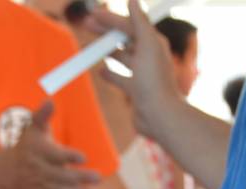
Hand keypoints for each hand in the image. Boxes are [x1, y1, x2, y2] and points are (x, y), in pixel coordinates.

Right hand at [9, 101, 100, 188]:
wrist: (10, 171)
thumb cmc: (27, 145)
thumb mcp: (33, 128)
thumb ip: (42, 115)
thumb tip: (50, 100)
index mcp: (38, 151)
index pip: (54, 155)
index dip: (68, 157)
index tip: (83, 158)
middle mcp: (38, 169)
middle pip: (60, 176)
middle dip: (79, 178)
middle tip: (98, 177)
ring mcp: (41, 185)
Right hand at [89, 0, 185, 140]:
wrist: (158, 116)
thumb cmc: (153, 82)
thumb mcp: (147, 46)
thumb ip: (140, 22)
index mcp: (154, 44)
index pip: (129, 25)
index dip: (111, 19)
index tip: (93, 15)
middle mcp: (149, 57)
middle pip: (124, 39)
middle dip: (106, 32)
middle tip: (86, 25)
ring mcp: (142, 75)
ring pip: (123, 58)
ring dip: (108, 51)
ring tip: (93, 48)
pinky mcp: (136, 91)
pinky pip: (121, 79)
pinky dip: (110, 74)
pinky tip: (100, 72)